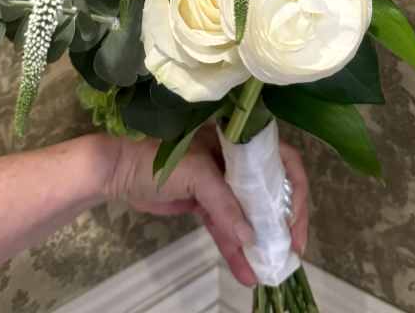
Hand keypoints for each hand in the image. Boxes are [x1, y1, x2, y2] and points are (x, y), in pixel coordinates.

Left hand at [104, 125, 308, 286]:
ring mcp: (224, 185)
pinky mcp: (208, 205)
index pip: (283, 161)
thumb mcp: (196, 173)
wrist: (119, 172)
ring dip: (261, 240)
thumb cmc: (158, 159)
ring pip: (251, 214)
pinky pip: (228, 228)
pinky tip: (246, 271)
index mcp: (241, 143)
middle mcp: (238, 162)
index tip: (294, 221)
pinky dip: (236, 249)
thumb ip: (225, 203)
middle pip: (272, 190)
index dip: (295, 191)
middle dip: (284, 220)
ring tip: (272, 267)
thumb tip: (251, 237)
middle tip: (292, 248)